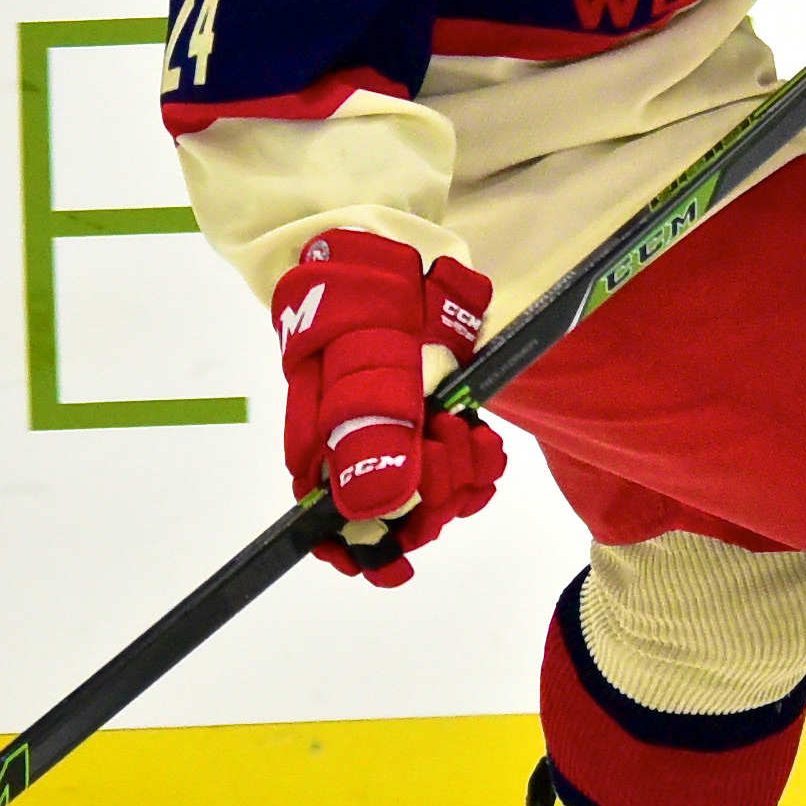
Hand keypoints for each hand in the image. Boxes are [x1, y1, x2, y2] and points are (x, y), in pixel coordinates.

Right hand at [271, 229, 504, 586]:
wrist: (396, 247)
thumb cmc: (365, 294)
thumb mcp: (367, 354)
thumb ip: (371, 427)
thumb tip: (375, 508)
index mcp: (322, 443)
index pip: (333, 524)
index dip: (365, 551)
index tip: (398, 557)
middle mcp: (356, 447)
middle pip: (391, 518)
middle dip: (430, 500)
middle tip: (445, 444)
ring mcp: (399, 433)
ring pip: (432, 498)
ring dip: (459, 480)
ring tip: (467, 436)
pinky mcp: (435, 420)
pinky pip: (460, 471)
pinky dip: (478, 465)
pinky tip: (483, 442)